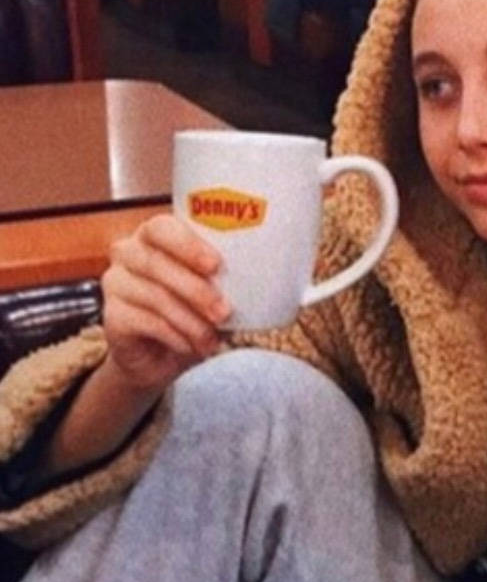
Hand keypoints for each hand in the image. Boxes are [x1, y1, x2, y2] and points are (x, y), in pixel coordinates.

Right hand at [100, 214, 230, 393]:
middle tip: (223, 311)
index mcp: (156, 236)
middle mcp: (129, 253)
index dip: (187, 244)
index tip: (216, 265)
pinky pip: (144, 322)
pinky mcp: (111, 315)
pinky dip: (175, 335)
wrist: (163, 354)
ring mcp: (116, 283)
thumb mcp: (217, 289)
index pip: (162, 227)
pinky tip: (191, 345)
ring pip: (154, 296)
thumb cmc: (194, 311)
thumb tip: (280, 275)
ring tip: (212, 337)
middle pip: (156, 262)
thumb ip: (232, 276)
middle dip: (195, 289)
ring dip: (190, 319)